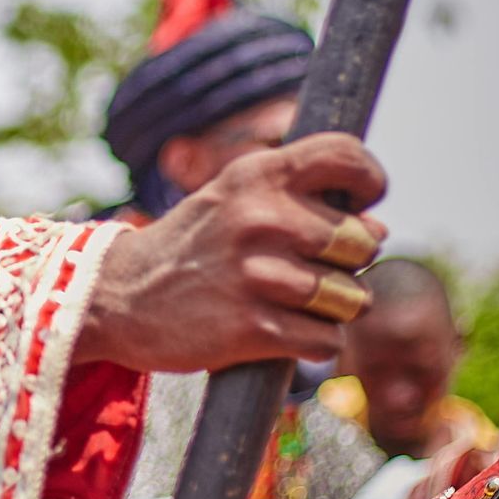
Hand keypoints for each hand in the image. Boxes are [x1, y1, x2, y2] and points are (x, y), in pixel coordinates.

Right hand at [76, 133, 387, 373]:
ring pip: (352, 298)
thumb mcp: (231, 198)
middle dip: (349, 262)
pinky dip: (313, 343)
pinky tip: (280, 333)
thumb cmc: (192, 247)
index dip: (370, 179)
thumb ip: (300, 200)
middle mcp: (259, 217)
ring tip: (291, 303)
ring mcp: (257, 274)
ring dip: (333, 309)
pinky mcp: (252, 329)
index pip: (346, 155)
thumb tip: (379, 230)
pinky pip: (325, 341)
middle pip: (363, 240)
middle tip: (310, 268)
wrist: (118, 298)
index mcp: (256, 175)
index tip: (364, 200)